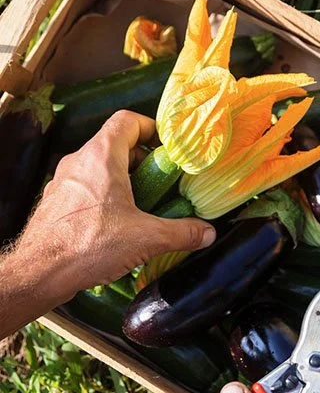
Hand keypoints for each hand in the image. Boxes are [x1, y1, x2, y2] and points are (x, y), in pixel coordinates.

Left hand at [0, 110, 215, 335]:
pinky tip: (116, 225)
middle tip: (162, 182)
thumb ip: (180, 232)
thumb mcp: (145, 238)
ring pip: (99, 168)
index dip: (151, 127)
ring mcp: (64, 182)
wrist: (40, 273)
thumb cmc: (89, 244)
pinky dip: (104, 197)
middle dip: (142, 160)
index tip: (168, 147)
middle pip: (116, 145)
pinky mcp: (56, 203)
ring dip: (123, 180)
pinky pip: (86, 189)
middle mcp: (79, 161)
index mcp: (101, 156)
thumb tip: (207, 233)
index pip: (127, 120)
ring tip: (143, 206)